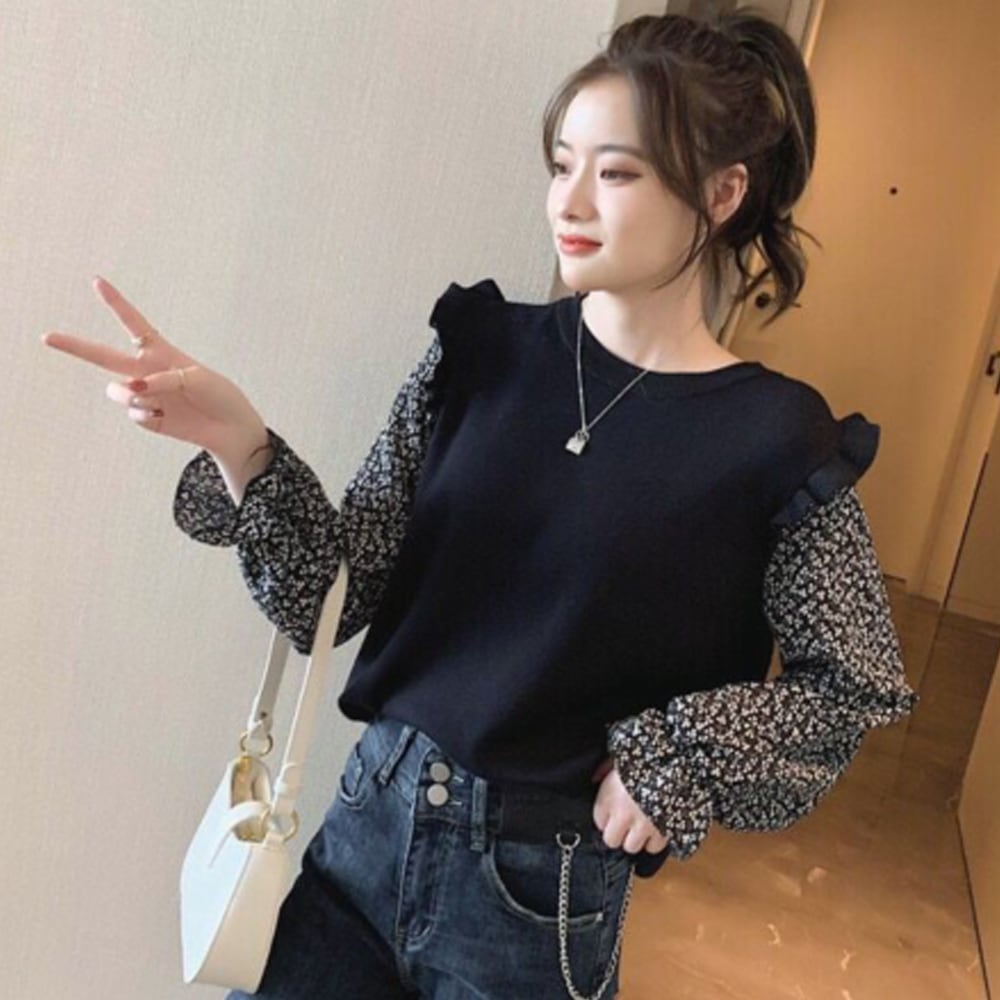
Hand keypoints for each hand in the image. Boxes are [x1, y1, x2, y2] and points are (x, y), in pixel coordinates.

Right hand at [41, 276, 266, 459]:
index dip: (116, 303)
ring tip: (151, 397)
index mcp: (161, 351)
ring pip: (117, 390)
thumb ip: (164, 378)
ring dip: (130, 392)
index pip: (134, 324)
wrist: (230, 429)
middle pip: (103, 355)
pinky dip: (146, 413)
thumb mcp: (197, 378)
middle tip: (47, 336)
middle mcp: (146, 370)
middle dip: (74, 346)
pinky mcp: (146, 416)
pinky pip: (133, 412)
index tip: (97, 281)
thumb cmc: (219, 394)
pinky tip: (164, 415)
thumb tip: (136, 389)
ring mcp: (144, 394)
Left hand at [591, 756, 669, 854]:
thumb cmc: (645, 756)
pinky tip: (658, 826)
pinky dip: (656, 839)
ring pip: (632, 847)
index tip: (613, 811)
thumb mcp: (620, 756)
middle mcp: (623, 816)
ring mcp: (643, 827)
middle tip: (626, 823)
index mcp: (609, 797)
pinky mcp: (664, 832)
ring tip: (643, 825)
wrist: (677, 761)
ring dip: (636, 837)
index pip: (598, 821)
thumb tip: (595, 778)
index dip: (606, 816)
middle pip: (611, 840)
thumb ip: (604, 769)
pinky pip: (654, 847)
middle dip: (618, 832)